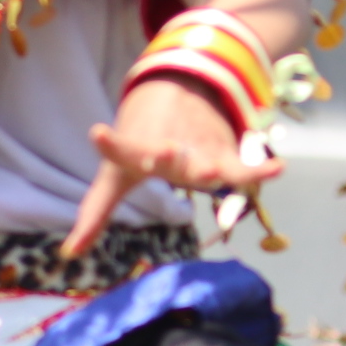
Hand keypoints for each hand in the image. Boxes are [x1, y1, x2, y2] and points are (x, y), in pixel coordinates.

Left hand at [61, 77, 282, 257]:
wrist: (181, 92)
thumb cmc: (141, 145)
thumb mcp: (115, 175)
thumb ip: (95, 212)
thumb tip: (68, 253)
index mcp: (135, 150)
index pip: (119, 149)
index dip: (109, 144)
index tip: (98, 131)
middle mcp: (167, 147)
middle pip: (167, 156)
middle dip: (166, 157)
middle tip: (162, 153)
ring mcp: (197, 149)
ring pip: (204, 160)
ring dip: (207, 168)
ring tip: (210, 174)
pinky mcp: (224, 154)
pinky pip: (242, 167)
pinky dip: (258, 171)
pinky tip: (277, 170)